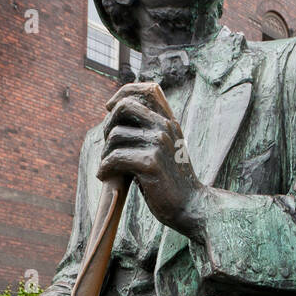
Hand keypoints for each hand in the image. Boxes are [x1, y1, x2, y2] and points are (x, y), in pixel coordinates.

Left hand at [98, 82, 207, 235]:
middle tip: (107, 145)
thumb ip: (149, 131)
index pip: (147, 89)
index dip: (123, 93)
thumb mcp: (165, 148)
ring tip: (107, 166)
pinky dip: (104, 167)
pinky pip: (115, 157)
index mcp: (169, 121)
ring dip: (104, 152)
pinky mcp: (151, 163)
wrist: (190, 206)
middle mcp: (166, 127)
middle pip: (124, 107)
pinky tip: (104, 176)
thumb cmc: (171, 180)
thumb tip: (115, 117)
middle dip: (107, 125)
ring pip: (115, 134)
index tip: (109, 108)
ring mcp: (159, 143)